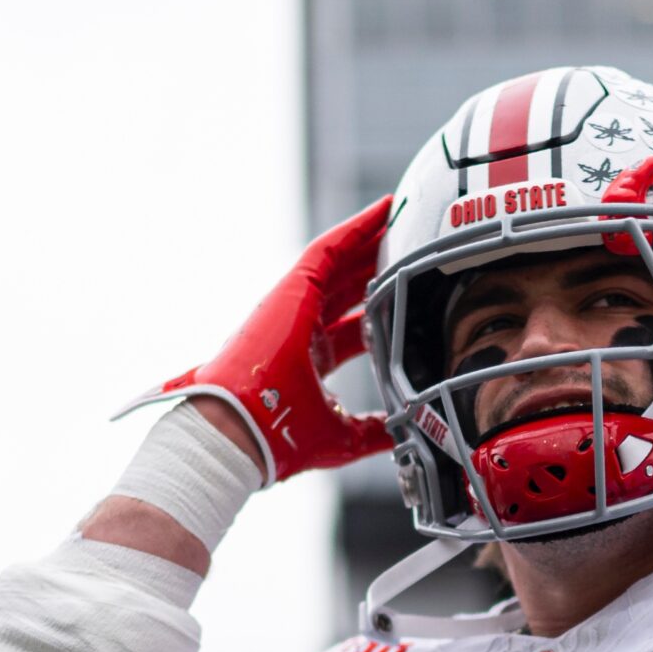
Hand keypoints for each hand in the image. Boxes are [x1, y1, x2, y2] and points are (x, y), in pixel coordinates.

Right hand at [128, 196, 393, 483]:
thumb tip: (405, 430)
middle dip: (378, 268)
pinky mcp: (290, 291)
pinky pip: (326, 250)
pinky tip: (381, 212)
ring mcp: (293, 307)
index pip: (353, 326)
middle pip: (348, 289)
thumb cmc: (280, 439)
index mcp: (310, 360)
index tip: (409, 298)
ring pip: (338, 263)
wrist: (241, 433)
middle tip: (411, 249)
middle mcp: (301, 329)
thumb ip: (374, 429)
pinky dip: (354, 230)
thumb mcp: (343, 435)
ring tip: (400, 220)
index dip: (381, 309)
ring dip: (370, 241)